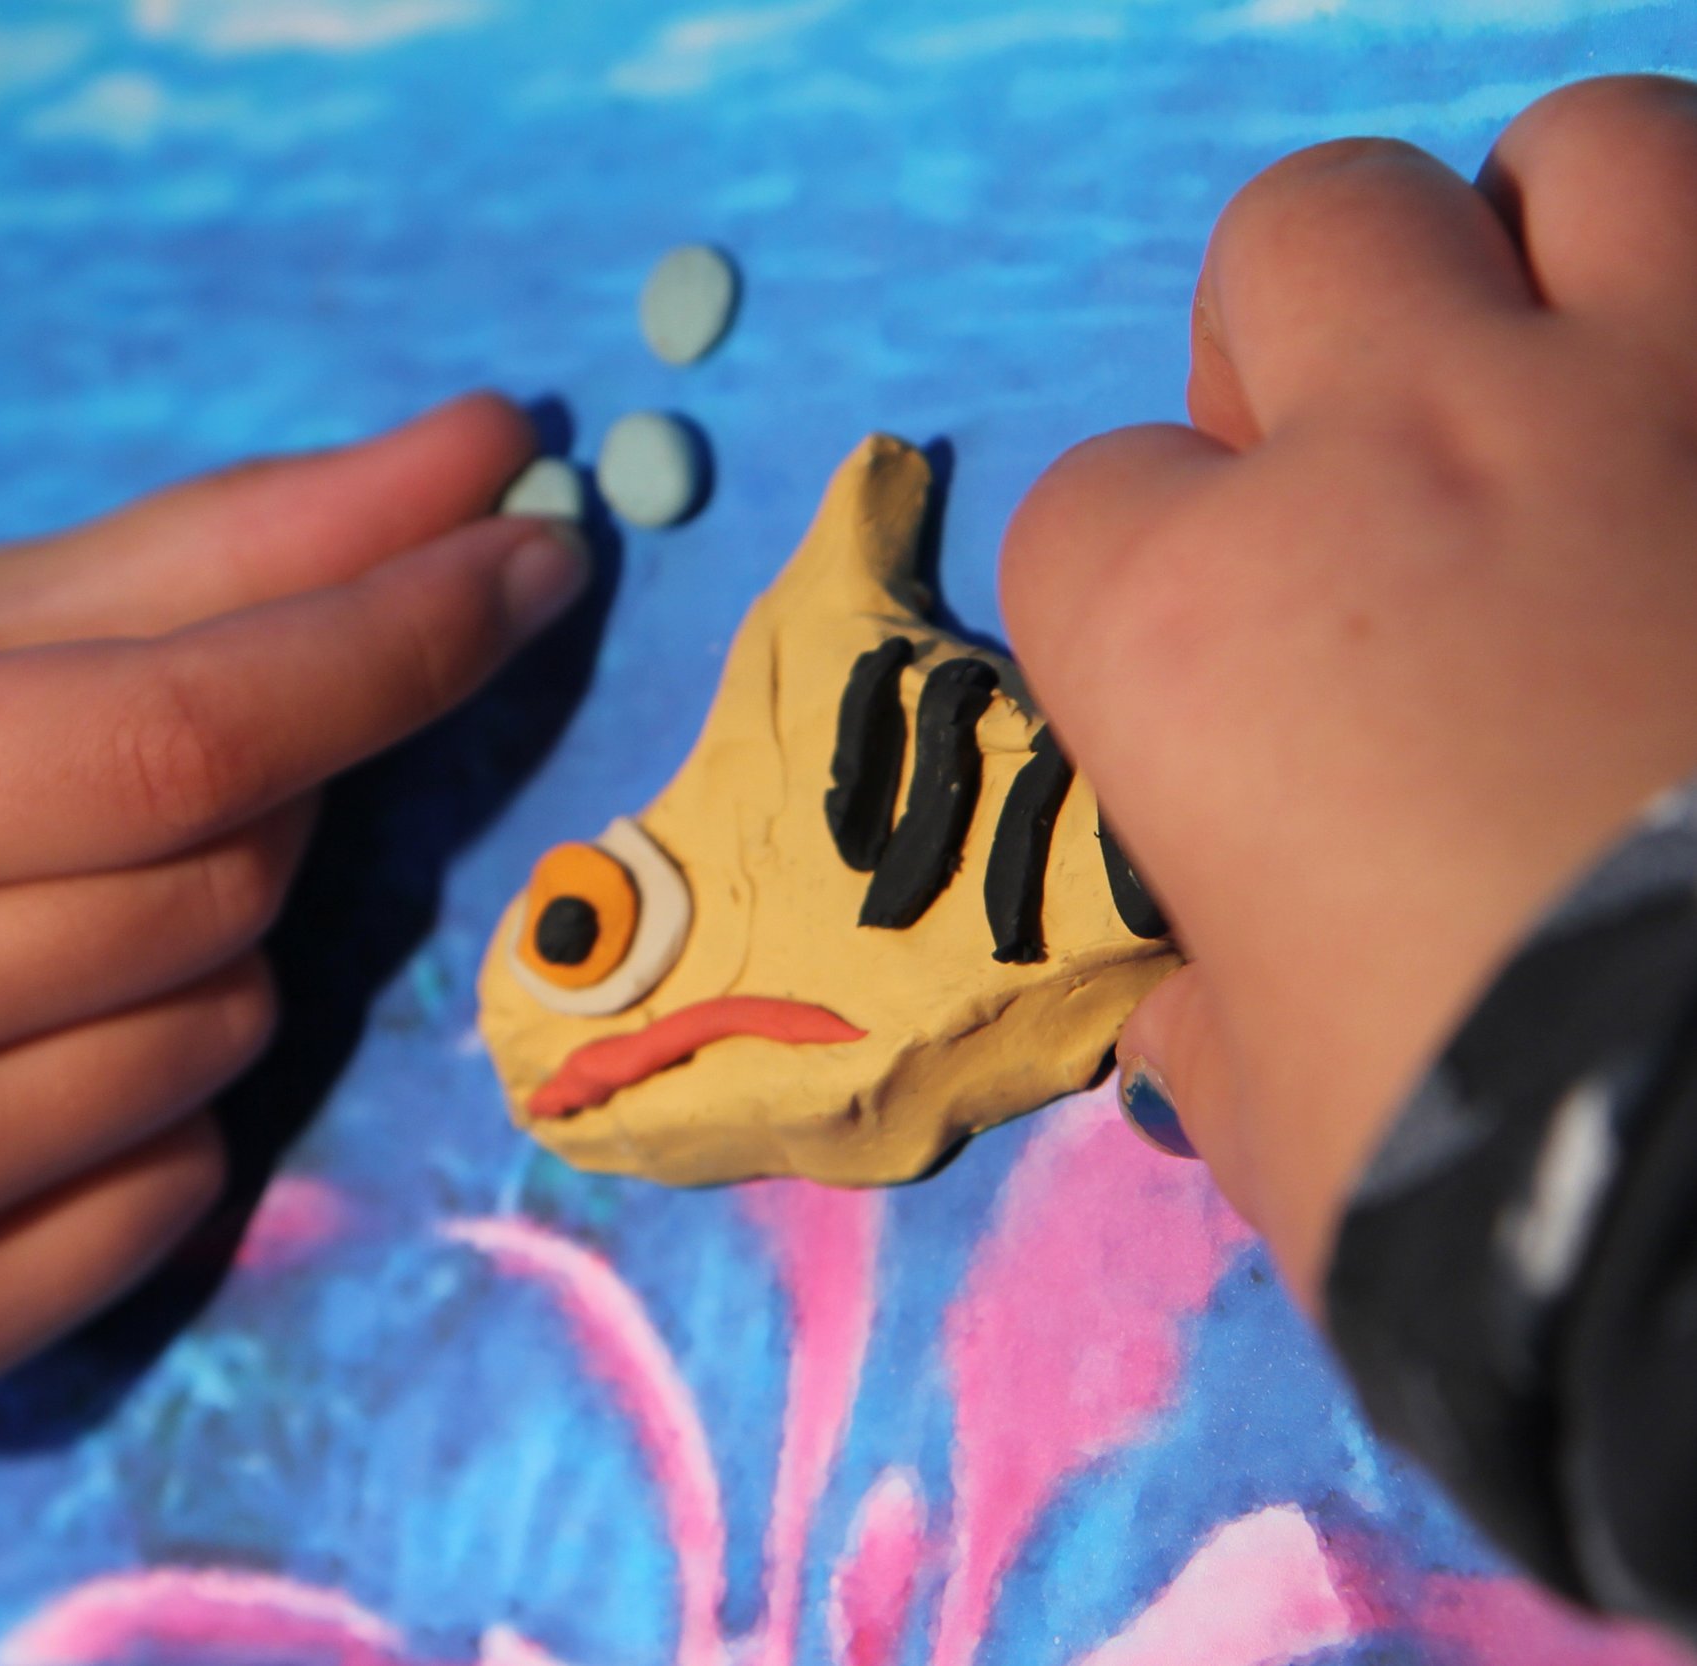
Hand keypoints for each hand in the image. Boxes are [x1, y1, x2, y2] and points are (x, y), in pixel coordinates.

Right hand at [0, 393, 580, 1419]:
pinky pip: (170, 1196)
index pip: (180, 738)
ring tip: (35, 917)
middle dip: (255, 797)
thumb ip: (205, 554)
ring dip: (204, 950)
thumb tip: (485, 458)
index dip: (391, 643)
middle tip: (143, 768)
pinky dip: (155, 1102)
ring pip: (216, 1044)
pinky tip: (21, 1058)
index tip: (529, 556)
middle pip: (217, 895)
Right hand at [998, 77, 1696, 1309]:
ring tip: (1593, 390)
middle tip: (1373, 484)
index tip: (1211, 693)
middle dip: (1314, 340)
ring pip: (1575, 155)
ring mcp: (1660, 404)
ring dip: (1561, 248)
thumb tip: (1199, 1025)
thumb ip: (1222, 1036)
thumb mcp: (1291, 1124)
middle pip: (1299, 236)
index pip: (1086, 508)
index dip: (1138, 595)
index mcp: (1204, 630)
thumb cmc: (1501, 1163)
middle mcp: (1406, 456)